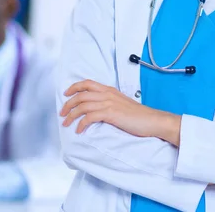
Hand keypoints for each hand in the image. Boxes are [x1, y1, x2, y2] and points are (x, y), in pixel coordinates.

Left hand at [60, 80, 180, 145]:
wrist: (152, 120)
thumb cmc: (139, 116)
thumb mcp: (122, 103)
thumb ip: (109, 102)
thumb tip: (97, 108)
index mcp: (109, 90)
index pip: (87, 83)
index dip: (74, 87)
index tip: (66, 94)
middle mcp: (107, 94)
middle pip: (81, 94)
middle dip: (68, 103)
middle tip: (62, 113)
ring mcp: (109, 103)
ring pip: (83, 106)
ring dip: (71, 115)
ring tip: (66, 123)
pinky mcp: (111, 113)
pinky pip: (89, 117)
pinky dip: (81, 124)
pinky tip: (79, 130)